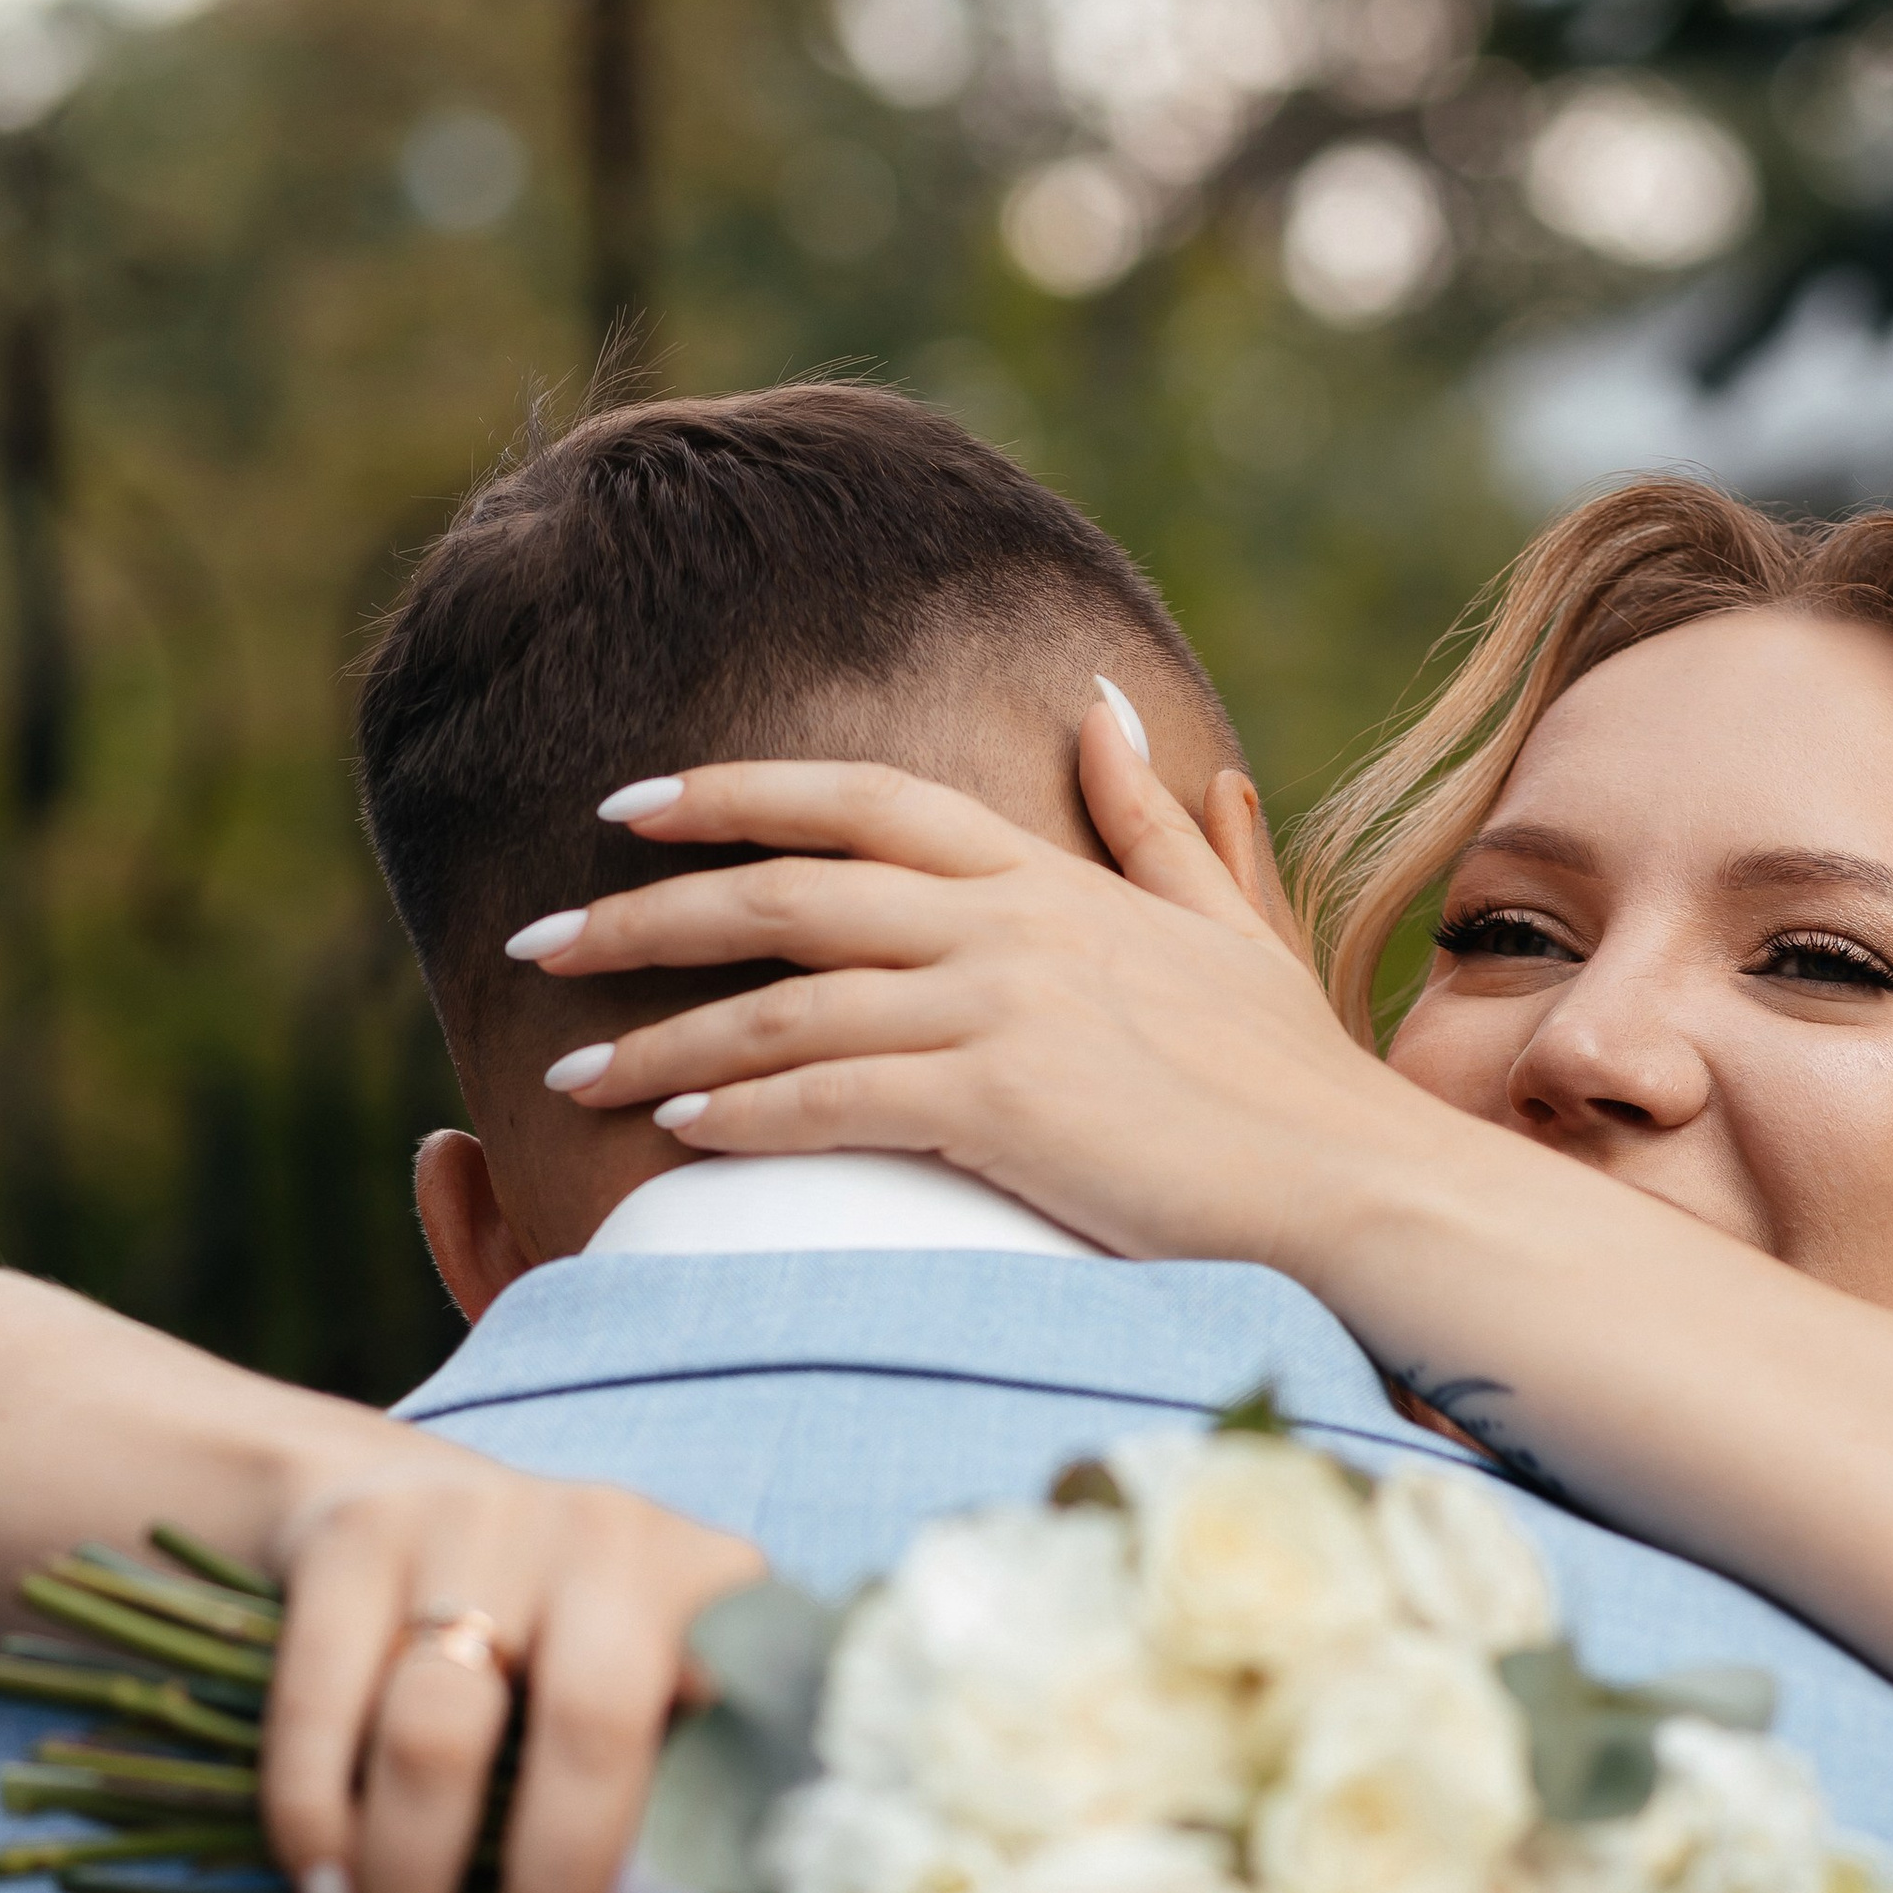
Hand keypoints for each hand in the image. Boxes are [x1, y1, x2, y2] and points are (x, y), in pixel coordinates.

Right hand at [255, 1445, 760, 1892]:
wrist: (395, 1491)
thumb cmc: (551, 1648)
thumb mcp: (649, 1690)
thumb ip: (688, 1793)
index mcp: (712, 1584)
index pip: (719, 1743)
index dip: (682, 1877)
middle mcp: (607, 1537)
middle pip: (584, 1736)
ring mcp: (477, 1522)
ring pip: (433, 1737)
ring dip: (412, 1892)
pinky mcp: (356, 1534)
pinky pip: (320, 1710)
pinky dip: (315, 1829)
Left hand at [522, 711, 1400, 1273]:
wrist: (1354, 1183)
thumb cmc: (1291, 1081)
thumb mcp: (1222, 929)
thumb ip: (1155, 822)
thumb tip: (1105, 709)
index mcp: (1045, 876)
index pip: (858, 798)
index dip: (733, 793)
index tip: (625, 806)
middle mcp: (1007, 923)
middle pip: (785, 889)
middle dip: (645, 912)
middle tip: (538, 939)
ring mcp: (1001, 1007)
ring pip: (785, 1001)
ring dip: (662, 1039)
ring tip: (568, 1071)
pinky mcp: (1000, 1102)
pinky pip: (831, 1094)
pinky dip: (741, 1113)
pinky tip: (671, 1137)